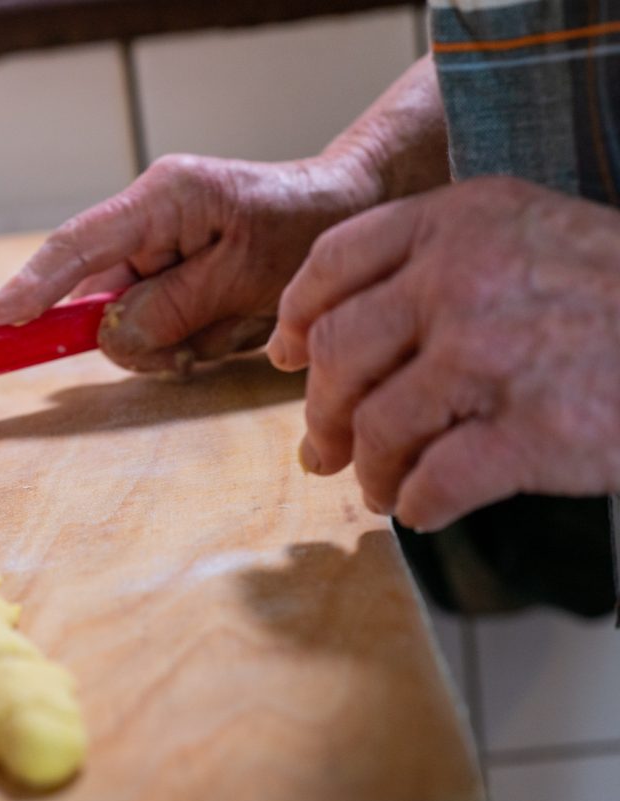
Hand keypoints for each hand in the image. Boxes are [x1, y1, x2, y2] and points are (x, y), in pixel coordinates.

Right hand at [0, 154, 380, 373]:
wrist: (351, 209)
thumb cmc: (306, 230)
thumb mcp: (244, 277)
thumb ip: (172, 307)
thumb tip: (111, 334)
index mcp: (162, 199)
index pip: (75, 247)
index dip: (28, 288)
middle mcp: (147, 219)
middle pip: (96, 297)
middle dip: (138, 335)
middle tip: (192, 348)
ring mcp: (155, 246)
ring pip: (126, 321)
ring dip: (172, 341)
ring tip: (230, 325)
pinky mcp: (168, 271)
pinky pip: (152, 323)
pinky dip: (184, 340)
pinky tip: (224, 326)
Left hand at [268, 176, 619, 530]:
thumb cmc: (617, 292)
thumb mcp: (527, 233)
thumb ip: (434, 260)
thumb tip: (319, 332)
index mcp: (461, 221)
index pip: (334, 262)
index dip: (295, 315)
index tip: (285, 355)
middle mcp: (465, 278)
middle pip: (337, 352)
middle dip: (320, 412)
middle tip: (321, 448)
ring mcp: (496, 355)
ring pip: (378, 425)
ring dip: (368, 470)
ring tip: (380, 486)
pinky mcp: (535, 432)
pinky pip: (436, 482)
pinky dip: (419, 506)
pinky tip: (425, 508)